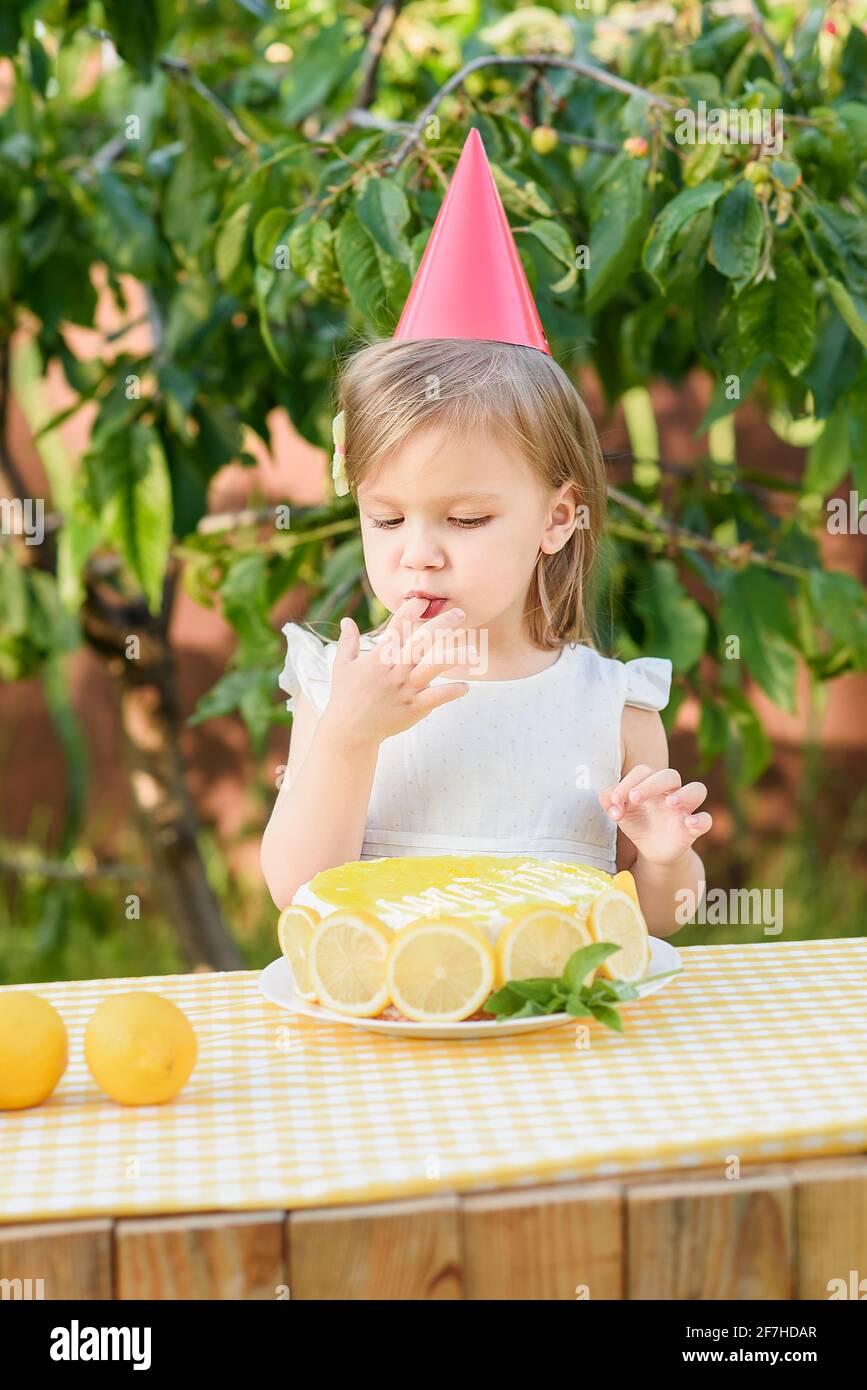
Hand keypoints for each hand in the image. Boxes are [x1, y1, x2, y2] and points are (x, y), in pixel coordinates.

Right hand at [323, 596, 474, 747]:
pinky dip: (451, 692)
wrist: (349, 730)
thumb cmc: (346, 696)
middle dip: (442, 625)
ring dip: (454, 657)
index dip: (410, 611)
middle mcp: (396, 669)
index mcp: (380, 656)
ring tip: (474, 653)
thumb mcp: (342, 665)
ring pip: (433, 667)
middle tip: (460, 613)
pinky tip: (465, 687)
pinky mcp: (414, 707)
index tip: (422, 601)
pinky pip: (436, 697)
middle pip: (422, 641)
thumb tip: (347, 620)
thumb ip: (348, 641)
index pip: (398, 626)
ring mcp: (406, 688)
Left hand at [598, 764, 712, 866]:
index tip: (615, 801)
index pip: (645, 771)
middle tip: (635, 798)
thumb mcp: (620, 813)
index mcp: (652, 784)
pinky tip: (688, 823)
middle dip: (653, 783)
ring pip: (697, 789)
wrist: (651, 850)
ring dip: (684, 794)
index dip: (629, 782)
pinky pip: (706, 819)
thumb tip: (608, 800)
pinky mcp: (693, 828)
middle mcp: (670, 792)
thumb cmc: (637, 823)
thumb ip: (610, 801)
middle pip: (671, 775)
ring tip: (669, 803)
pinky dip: (701, 820)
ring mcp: (685, 809)